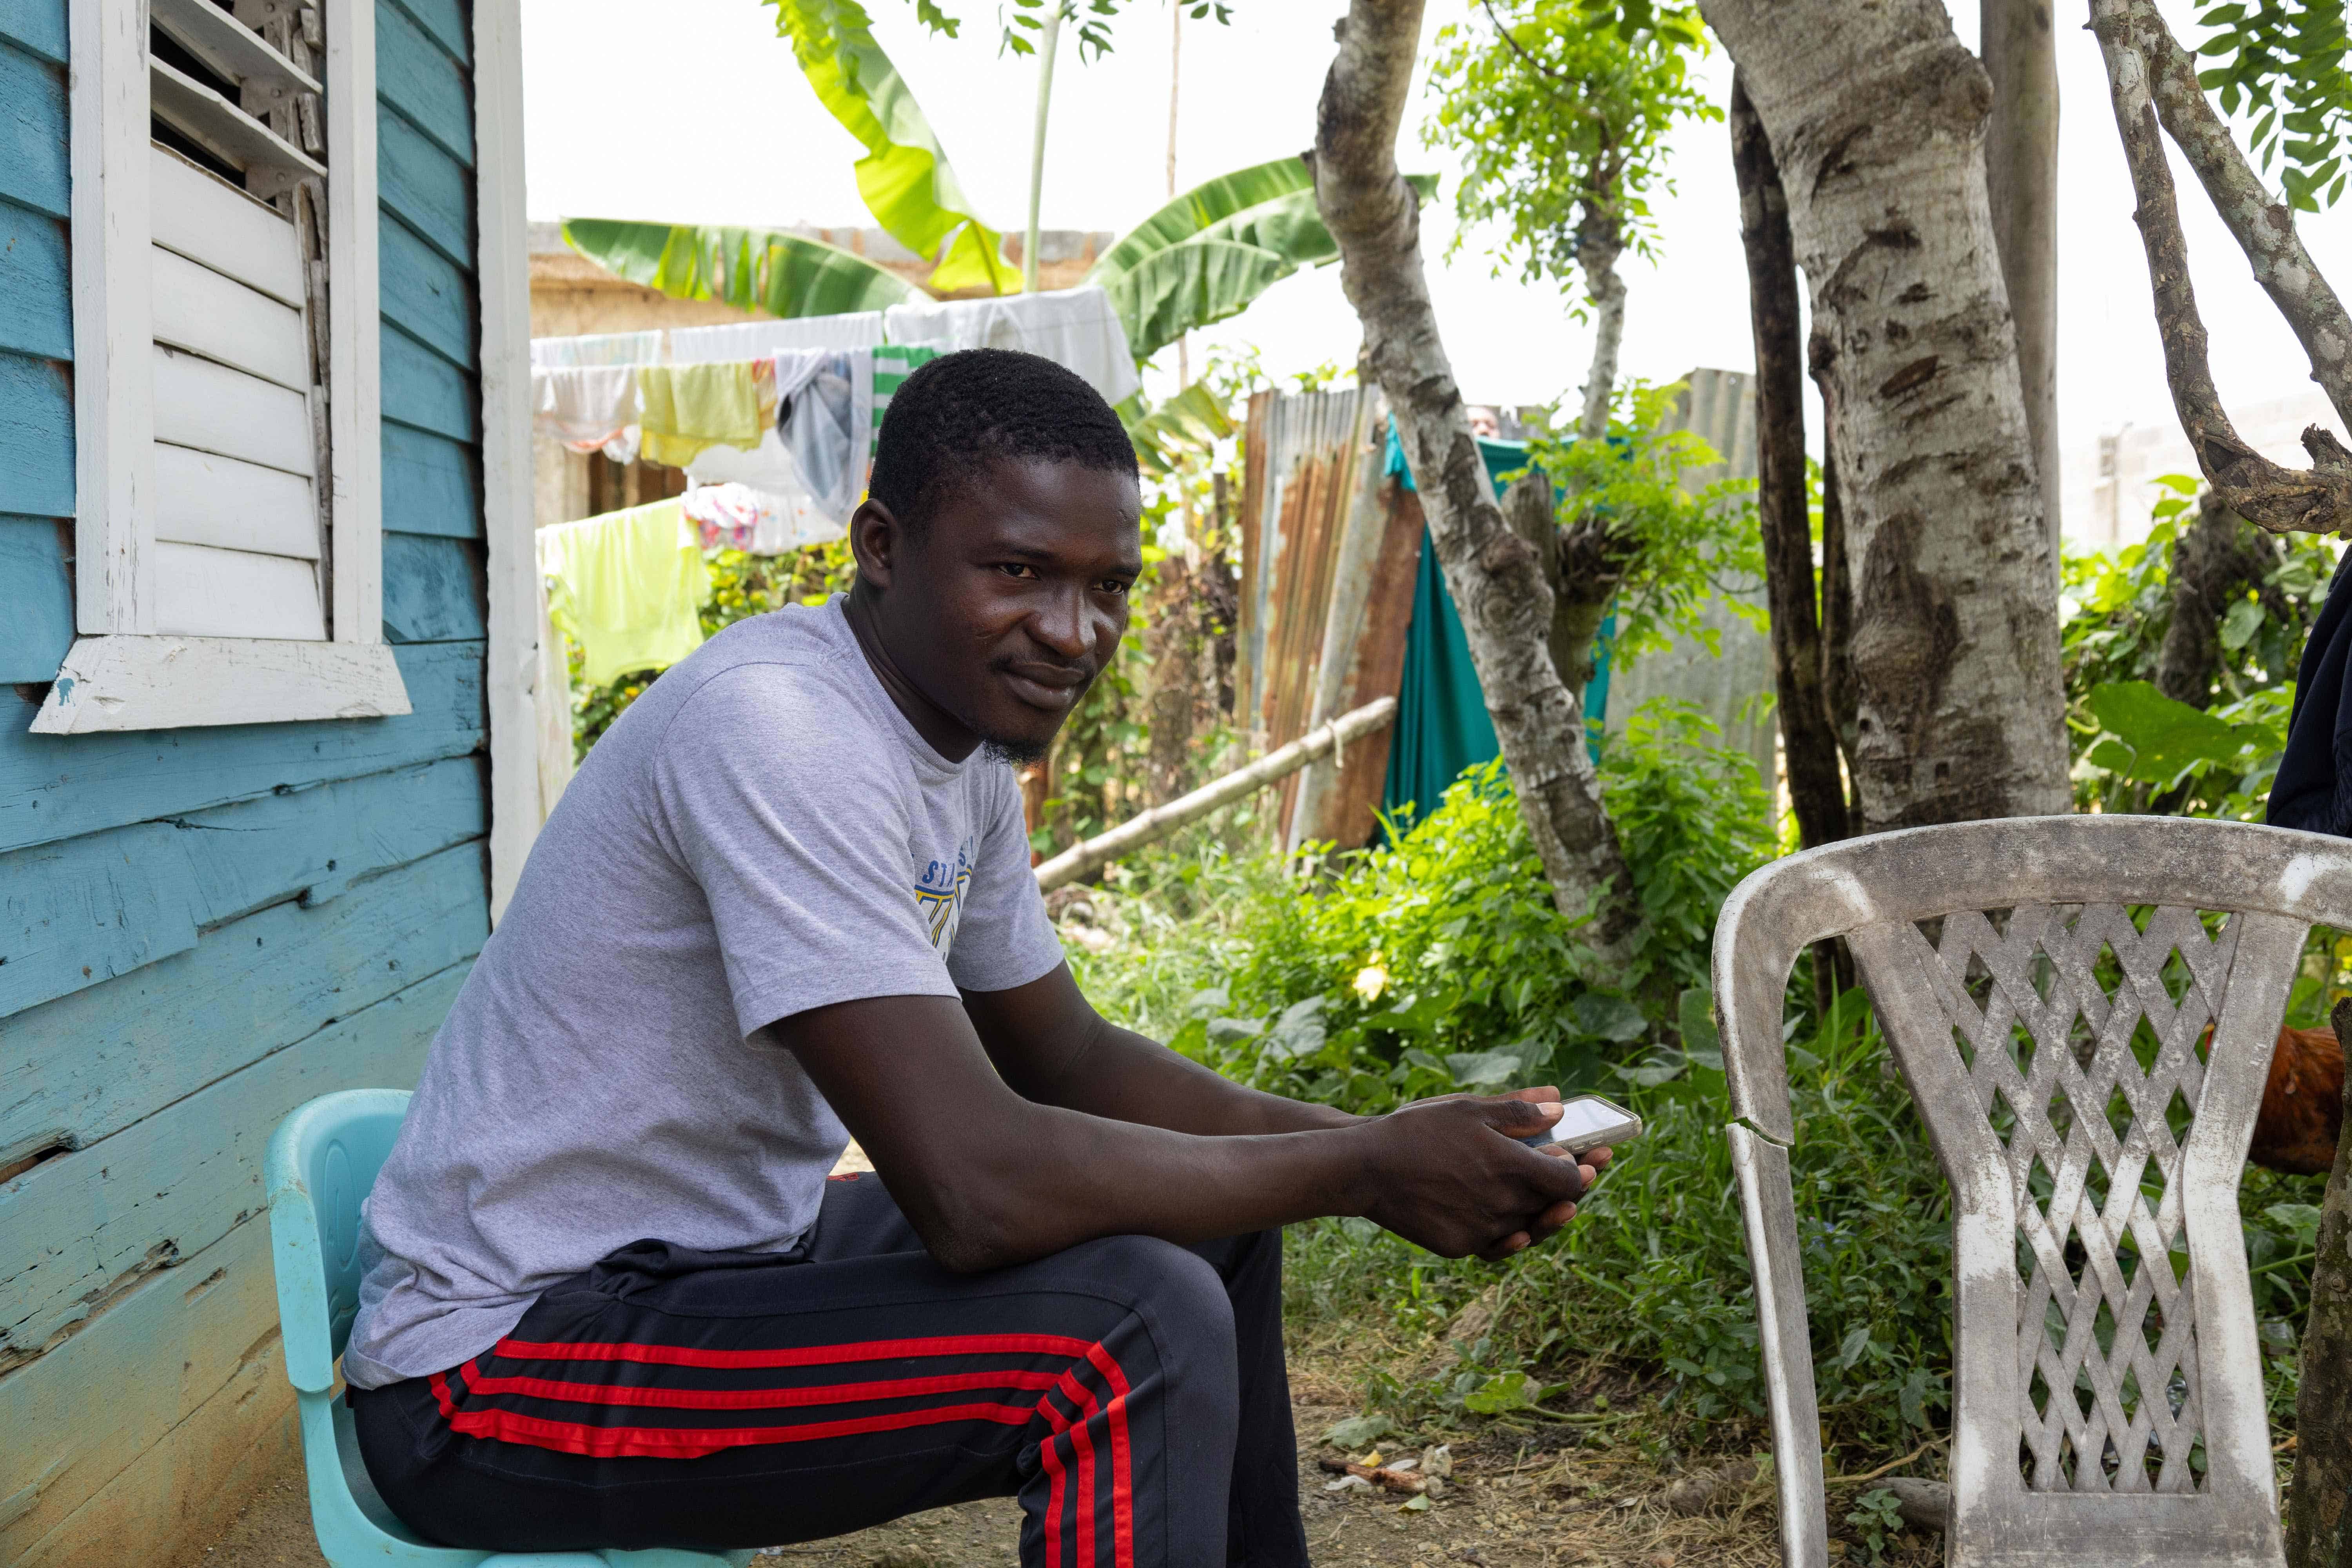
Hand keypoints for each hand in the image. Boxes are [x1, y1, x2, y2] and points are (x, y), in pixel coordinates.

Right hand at [1397, 1085, 1612, 1250]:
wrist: (1366, 1168)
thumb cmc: (1417, 1130)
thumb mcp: (1468, 1108)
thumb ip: (1518, 1110)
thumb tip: (1559, 1109)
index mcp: (1509, 1165)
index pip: (1567, 1178)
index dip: (1581, 1169)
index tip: (1583, 1158)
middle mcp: (1502, 1202)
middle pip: (1553, 1205)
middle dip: (1570, 1190)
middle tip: (1582, 1176)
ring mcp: (1481, 1229)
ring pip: (1528, 1228)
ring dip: (1543, 1214)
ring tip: (1554, 1205)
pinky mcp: (1460, 1246)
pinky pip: (1497, 1245)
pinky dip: (1511, 1235)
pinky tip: (1517, 1228)